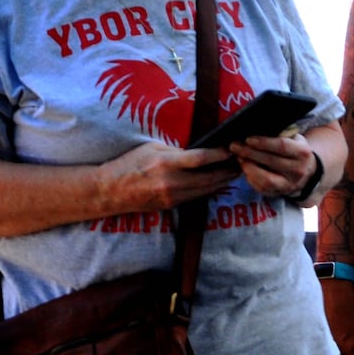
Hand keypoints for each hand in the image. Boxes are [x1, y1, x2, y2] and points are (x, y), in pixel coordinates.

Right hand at [98, 141, 240, 211]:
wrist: (111, 190)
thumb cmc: (129, 164)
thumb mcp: (151, 149)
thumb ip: (175, 151)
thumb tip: (196, 151)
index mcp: (166, 163)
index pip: (200, 158)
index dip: (219, 154)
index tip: (231, 149)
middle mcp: (172, 182)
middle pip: (209, 178)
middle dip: (228, 170)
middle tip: (241, 162)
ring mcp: (173, 196)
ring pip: (206, 190)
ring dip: (223, 182)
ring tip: (235, 173)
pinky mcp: (172, 205)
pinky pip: (196, 197)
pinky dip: (209, 190)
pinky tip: (218, 183)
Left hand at [231, 132, 314, 197]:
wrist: (306, 172)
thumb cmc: (293, 150)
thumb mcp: (292, 139)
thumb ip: (278, 134)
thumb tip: (254, 128)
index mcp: (302, 152)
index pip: (281, 146)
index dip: (263, 143)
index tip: (247, 139)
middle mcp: (298, 170)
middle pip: (271, 161)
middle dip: (250, 153)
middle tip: (234, 146)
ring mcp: (289, 185)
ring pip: (266, 179)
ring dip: (248, 167)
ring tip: (239, 157)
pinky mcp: (279, 193)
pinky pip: (261, 188)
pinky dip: (250, 178)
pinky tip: (245, 168)